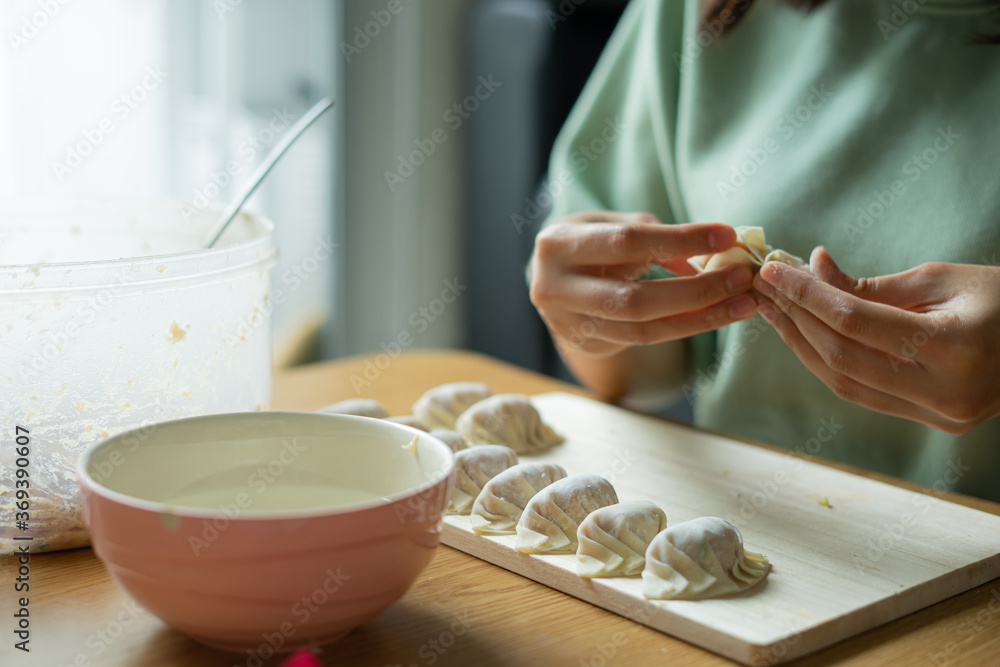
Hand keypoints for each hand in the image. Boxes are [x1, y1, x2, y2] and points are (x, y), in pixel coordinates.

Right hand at [529, 211, 757, 358]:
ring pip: (642, 329)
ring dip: (699, 318)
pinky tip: (715, 315)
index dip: (680, 240)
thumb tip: (706, 259)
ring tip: (741, 304)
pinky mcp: (585, 346)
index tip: (727, 236)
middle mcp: (554, 289)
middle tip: (742, 279)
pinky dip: (683, 327)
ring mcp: (567, 324)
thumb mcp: (611, 224)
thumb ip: (654, 236)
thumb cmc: (589, 242)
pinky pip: (642, 340)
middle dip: (696, 291)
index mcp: (558, 245)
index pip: (628, 242)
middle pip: (635, 299)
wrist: (549, 277)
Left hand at [754, 247, 999, 433]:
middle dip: (796, 320)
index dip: (807, 295)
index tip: (773, 271)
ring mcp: (939, 415)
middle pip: (842, 357)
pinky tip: (805, 336)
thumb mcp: (942, 279)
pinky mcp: (933, 422)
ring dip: (802, 345)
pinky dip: (829, 364)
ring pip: (845, 383)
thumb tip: (811, 269)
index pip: (855, 321)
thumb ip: (872, 285)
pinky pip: (864, 394)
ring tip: (774, 311)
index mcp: (954, 346)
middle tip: (764, 288)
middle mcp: (945, 391)